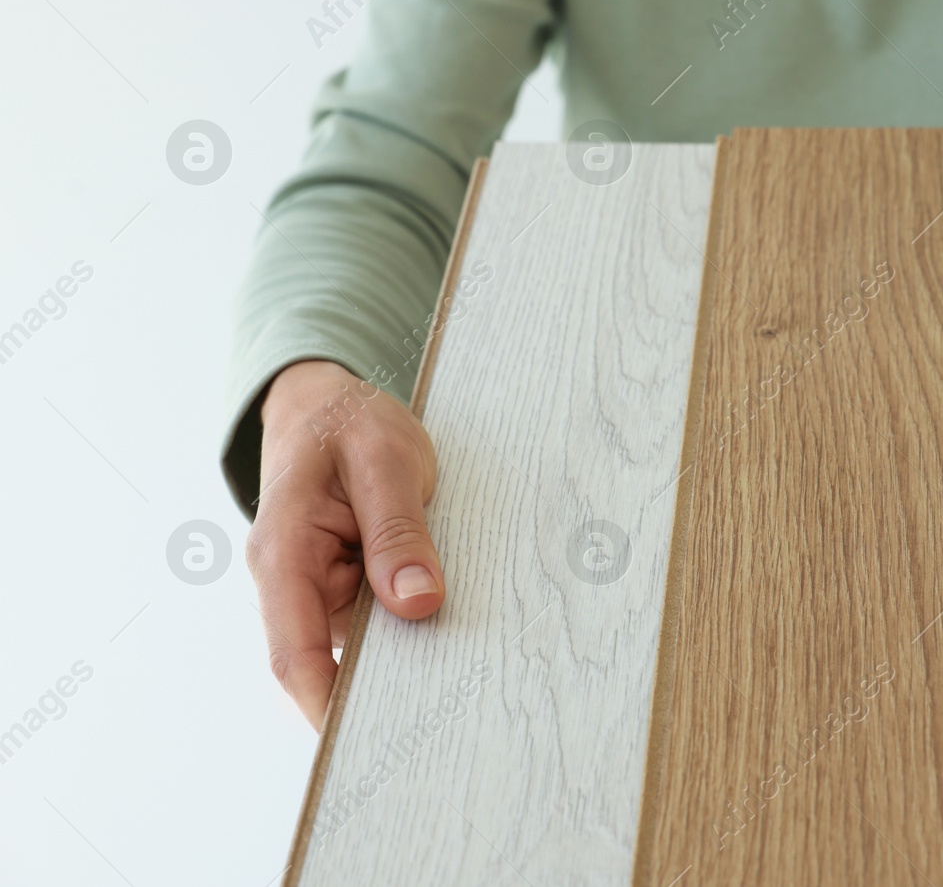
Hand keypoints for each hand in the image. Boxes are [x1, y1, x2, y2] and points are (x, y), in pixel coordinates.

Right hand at [246, 359, 444, 727]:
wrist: (327, 400)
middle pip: (325, 659)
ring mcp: (315, 586)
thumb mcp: (386, 461)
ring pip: (354, 645)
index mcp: (284, 552)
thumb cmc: (350, 422)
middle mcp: (289, 580)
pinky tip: (450, 638)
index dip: (325, 704)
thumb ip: (400, 532)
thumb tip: (418, 604)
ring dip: (397, 659)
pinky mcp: (341, 584)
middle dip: (373, 694)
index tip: (363, 744)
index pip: (295, 651)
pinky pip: (372, 621)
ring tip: (457, 676)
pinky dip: (405, 631)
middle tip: (435, 722)